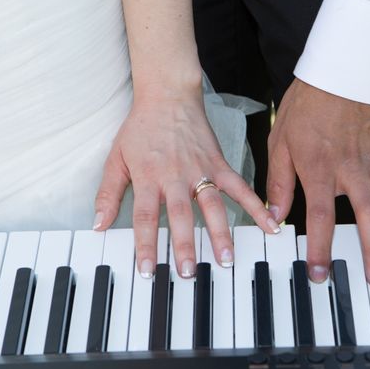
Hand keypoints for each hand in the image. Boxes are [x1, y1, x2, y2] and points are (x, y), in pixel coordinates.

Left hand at [93, 87, 279, 278]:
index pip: (145, 217)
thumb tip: (99, 224)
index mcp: (149, 177)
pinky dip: (256, 207)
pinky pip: (240, 188)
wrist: (168, 96)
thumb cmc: (141, 128)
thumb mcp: (116, 159)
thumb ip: (108, 193)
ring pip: (212, 206)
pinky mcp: (220, 164)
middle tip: (190, 272)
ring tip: (226, 259)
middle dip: (185, 245)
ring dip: (220, 234)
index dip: (146, 245)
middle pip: (180, 215)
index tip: (148, 270)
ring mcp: (201, 171)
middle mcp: (176, 176)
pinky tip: (270, 225)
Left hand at [266, 78, 369, 286]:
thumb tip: (273, 218)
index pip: (320, 215)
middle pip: (368, 214)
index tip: (320, 275)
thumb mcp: (279, 142)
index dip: (320, 247)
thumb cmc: (305, 107)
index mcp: (320, 167)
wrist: (338, 70)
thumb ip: (278, 183)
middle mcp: (353, 168)